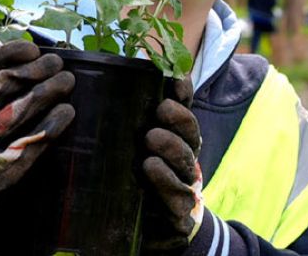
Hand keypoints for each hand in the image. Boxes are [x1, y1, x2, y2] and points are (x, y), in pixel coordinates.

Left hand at [142, 76, 203, 252]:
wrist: (151, 230)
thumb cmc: (138, 181)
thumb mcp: (131, 147)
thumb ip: (129, 118)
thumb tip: (117, 77)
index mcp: (178, 138)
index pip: (185, 109)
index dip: (184, 93)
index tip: (175, 80)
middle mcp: (185, 159)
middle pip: (190, 134)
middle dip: (179, 119)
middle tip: (162, 109)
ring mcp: (184, 185)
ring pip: (185, 162)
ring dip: (171, 147)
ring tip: (151, 137)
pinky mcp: (178, 211)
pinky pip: (176, 195)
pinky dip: (165, 181)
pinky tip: (151, 167)